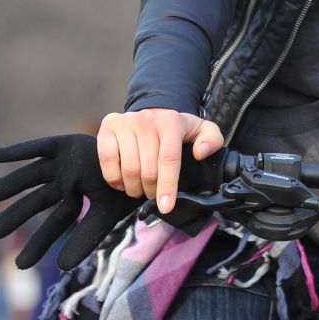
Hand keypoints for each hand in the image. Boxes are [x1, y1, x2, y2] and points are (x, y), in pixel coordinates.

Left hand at [0, 133, 143, 269]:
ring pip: (30, 175)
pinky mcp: (65, 145)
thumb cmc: (130, 186)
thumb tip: (63, 267)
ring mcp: (65, 163)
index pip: (54, 226)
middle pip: (35, 201)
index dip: (38, 244)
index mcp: (77, 200)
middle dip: (13, 217)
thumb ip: (84, 239)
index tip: (19, 265)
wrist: (149, 155)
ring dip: (7, 186)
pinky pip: (38, 148)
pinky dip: (17, 152)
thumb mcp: (105, 215)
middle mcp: (67, 182)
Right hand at [97, 108, 223, 214]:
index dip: (167, 186)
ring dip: (134, 187)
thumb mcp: (203, 130)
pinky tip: (122, 182)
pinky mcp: (108, 126)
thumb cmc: (178, 129)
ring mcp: (125, 122)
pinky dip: (114, 178)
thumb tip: (200, 153)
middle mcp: (146, 120)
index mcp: (171, 122)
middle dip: (151, 190)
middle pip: (147, 168)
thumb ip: (212, 140)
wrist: (154, 112)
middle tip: (153, 195)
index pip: (168, 159)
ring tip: (140, 190)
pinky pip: (107, 159)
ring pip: (128, 167)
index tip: (166, 207)